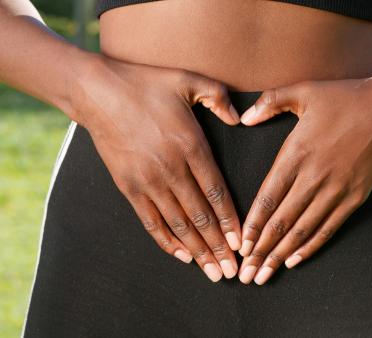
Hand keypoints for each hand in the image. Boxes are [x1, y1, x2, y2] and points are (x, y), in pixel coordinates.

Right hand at [69, 54, 242, 281]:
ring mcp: (147, 181)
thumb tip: (239, 119)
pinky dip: (167, 241)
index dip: (231, 221)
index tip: (242, 243)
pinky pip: (151, 221)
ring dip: (197, 251)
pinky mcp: (128, 187)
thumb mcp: (189, 80)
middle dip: (219, 246)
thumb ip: (219, 98)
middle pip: (201, 216)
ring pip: (178, 224)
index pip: (217, 192)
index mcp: (191, 146)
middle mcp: (171, 169)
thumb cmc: (146, 84)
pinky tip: (182, 256)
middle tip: (233, 271)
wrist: (97, 92)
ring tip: (213, 272)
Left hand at [236, 74, 371, 284]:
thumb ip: (269, 103)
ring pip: (303, 229)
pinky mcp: (355, 196)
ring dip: (281, 254)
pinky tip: (295, 259)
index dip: (253, 224)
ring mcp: (336, 189)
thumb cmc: (343, 97)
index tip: (240, 246)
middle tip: (245, 274)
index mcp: (297, 152)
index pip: (269, 196)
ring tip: (264, 275)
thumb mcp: (303, 91)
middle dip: (261, 250)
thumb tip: (244, 118)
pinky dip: (311, 245)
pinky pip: (329, 226)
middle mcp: (314, 176)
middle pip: (282, 220)